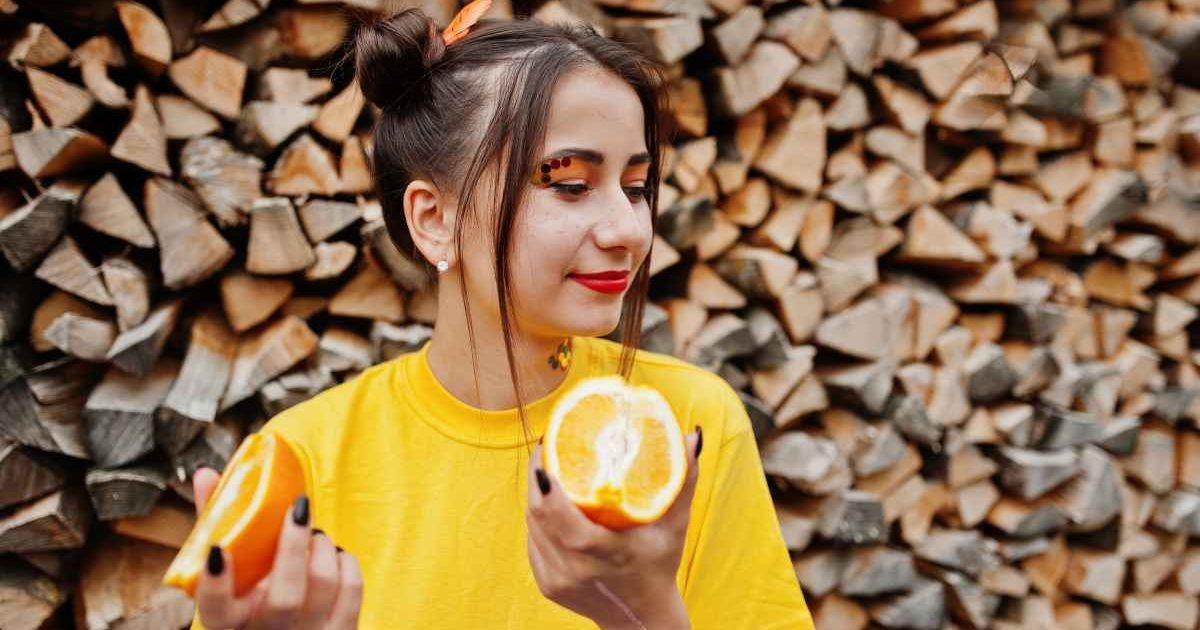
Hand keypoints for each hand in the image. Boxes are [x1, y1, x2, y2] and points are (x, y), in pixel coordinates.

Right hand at [190, 467, 363, 628]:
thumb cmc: (254, 595)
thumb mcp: (231, 571)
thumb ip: (217, 524)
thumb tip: (207, 473)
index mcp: (230, 623)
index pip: (214, 612)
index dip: (215, 583)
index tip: (217, 548)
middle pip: (284, 599)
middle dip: (293, 547)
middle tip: (298, 511)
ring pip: (324, 586)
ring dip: (322, 547)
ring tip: (314, 534)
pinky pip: (352, 590)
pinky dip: (345, 562)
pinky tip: (334, 554)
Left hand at [525, 427, 701, 629]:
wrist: (641, 618)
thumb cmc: (660, 566)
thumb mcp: (675, 525)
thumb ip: (684, 481)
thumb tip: (692, 436)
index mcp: (601, 551)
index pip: (554, 510)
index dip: (544, 476)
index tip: (550, 445)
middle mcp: (573, 568)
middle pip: (537, 512)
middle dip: (537, 475)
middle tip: (549, 447)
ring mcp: (556, 579)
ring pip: (532, 525)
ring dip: (536, 495)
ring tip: (547, 468)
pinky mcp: (547, 585)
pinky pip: (534, 541)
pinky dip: (538, 519)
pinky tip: (548, 502)